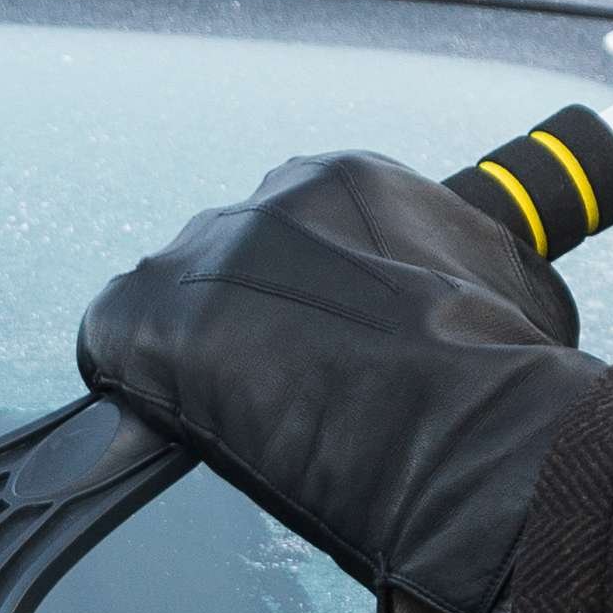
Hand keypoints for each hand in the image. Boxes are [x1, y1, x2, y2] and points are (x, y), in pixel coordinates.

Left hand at [75, 153, 602, 612]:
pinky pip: (111, 343)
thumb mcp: (500, 287)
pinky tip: (170, 424)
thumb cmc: (501, 375)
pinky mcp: (144, 317)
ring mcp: (203, 256)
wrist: (467, 429)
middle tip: (283, 388)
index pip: (296, 231)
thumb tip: (467, 295)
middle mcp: (267, 202)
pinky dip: (131, 384)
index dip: (303, 300)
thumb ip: (456, 271)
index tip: (314, 347)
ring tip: (243, 417)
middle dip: (249, 322)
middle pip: (231, 261)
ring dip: (200, 356)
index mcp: (348, 183)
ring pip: (175, 299)